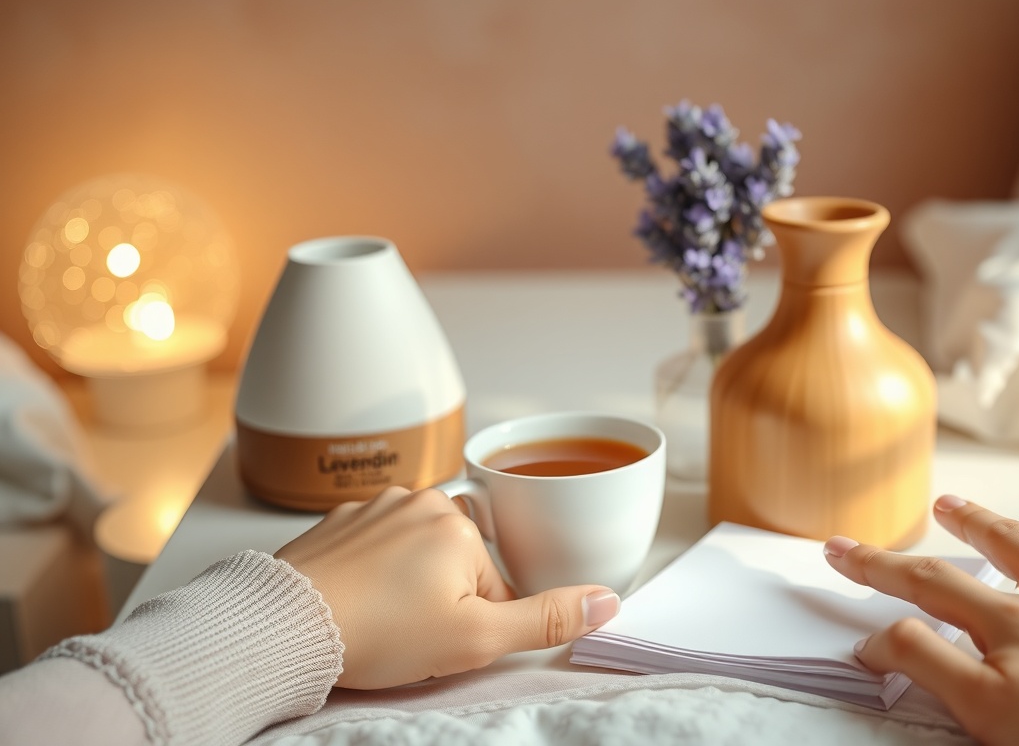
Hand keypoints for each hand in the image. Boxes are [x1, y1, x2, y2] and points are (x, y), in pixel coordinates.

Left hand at [275, 486, 619, 688]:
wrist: (284, 627)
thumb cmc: (377, 633)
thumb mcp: (476, 639)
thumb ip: (546, 620)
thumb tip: (607, 601)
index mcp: (458, 525)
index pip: (492, 586)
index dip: (473, 625)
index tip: (440, 641)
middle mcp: (418, 502)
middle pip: (454, 566)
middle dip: (441, 602)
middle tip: (407, 634)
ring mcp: (374, 508)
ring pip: (414, 557)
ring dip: (406, 587)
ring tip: (378, 621)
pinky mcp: (337, 522)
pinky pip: (373, 550)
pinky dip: (371, 577)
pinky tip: (355, 604)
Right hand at [825, 496, 1018, 745]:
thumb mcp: (1001, 723)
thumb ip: (938, 674)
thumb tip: (885, 641)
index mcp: (1006, 639)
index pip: (918, 601)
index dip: (873, 582)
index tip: (844, 565)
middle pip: (960, 563)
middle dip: (907, 548)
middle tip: (869, 535)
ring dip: (982, 522)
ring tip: (956, 507)